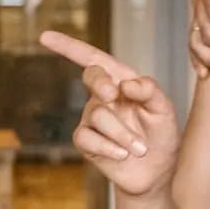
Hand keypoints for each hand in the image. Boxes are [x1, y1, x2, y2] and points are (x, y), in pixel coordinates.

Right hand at [41, 31, 180, 196]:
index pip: (94, 59)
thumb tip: (127, 84)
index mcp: (121, 82)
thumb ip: (150, 91)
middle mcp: (103, 97)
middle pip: (91, 76)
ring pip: (98, 114)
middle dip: (101, 83)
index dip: (69, 47)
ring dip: (123, 133)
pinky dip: (109, 146)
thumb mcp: (164, 110)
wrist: (156, 172)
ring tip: (140, 148)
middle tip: (113, 95)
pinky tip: (123, 155)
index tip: (45, 36)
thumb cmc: (161, 135)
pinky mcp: (86, 142)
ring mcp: (92, 119)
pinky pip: (88, 138)